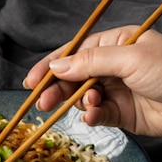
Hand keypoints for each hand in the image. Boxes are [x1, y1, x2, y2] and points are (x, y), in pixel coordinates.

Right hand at [23, 26, 161, 135]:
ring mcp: (115, 91)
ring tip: (88, 106)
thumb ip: (91, 62)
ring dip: (79, 104)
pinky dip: (92, 117)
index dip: (51, 67)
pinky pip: (97, 115)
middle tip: (41, 103)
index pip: (75, 53)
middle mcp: (112, 67)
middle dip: (57, 90)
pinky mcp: (120, 114)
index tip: (31, 81)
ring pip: (82, 99)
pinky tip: (94, 116)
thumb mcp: (130, 58)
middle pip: (74, 78)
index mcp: (115, 44)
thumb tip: (58, 66)